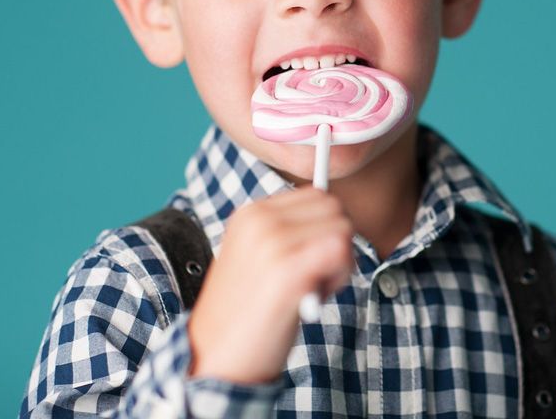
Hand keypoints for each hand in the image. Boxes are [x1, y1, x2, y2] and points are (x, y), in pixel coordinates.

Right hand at [186, 187, 354, 382]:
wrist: (213, 362)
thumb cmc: (244, 317)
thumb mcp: (258, 258)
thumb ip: (289, 233)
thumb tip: (336, 220)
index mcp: (250, 213)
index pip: (316, 195)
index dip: (324, 228)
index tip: (308, 260)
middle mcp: (260, 219)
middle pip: (334, 206)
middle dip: (336, 240)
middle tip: (314, 277)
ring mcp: (272, 241)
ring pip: (342, 228)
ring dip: (340, 262)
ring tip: (309, 290)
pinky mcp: (286, 270)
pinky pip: (341, 251)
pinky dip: (339, 277)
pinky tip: (313, 298)